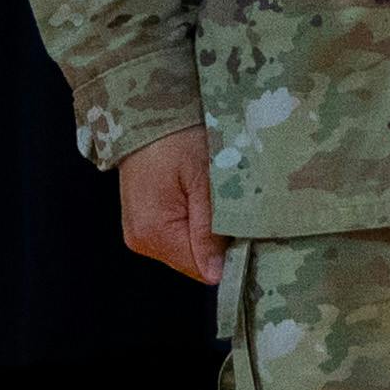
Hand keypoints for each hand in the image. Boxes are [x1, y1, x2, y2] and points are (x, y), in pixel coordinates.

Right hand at [119, 127, 221, 285]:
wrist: (148, 116)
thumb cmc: (178, 139)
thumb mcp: (204, 180)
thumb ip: (210, 229)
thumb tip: (216, 274)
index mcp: (154, 232)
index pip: (202, 270)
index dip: (230, 256)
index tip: (248, 232)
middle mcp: (142, 240)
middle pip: (195, 262)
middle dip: (220, 243)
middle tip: (233, 207)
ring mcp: (141, 233)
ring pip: (189, 250)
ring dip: (209, 233)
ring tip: (215, 199)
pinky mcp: (145, 223)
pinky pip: (179, 237)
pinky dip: (196, 225)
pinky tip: (203, 200)